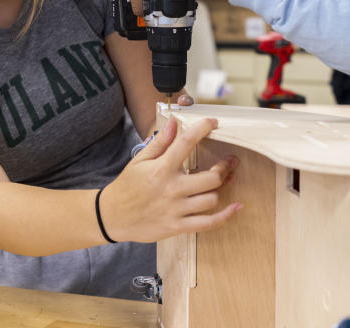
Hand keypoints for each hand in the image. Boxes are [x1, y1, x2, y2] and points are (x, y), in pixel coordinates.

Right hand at [100, 117, 240, 242]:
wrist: (113, 216)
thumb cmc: (128, 186)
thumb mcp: (140, 160)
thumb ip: (160, 142)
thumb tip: (174, 122)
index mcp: (162, 169)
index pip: (186, 143)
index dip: (203, 129)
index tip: (213, 122)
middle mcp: (172, 189)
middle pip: (211, 178)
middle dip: (225, 167)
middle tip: (230, 161)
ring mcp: (176, 209)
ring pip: (211, 199)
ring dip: (221, 188)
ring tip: (225, 180)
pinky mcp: (178, 226)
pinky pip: (208, 223)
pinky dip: (225, 216)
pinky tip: (236, 206)